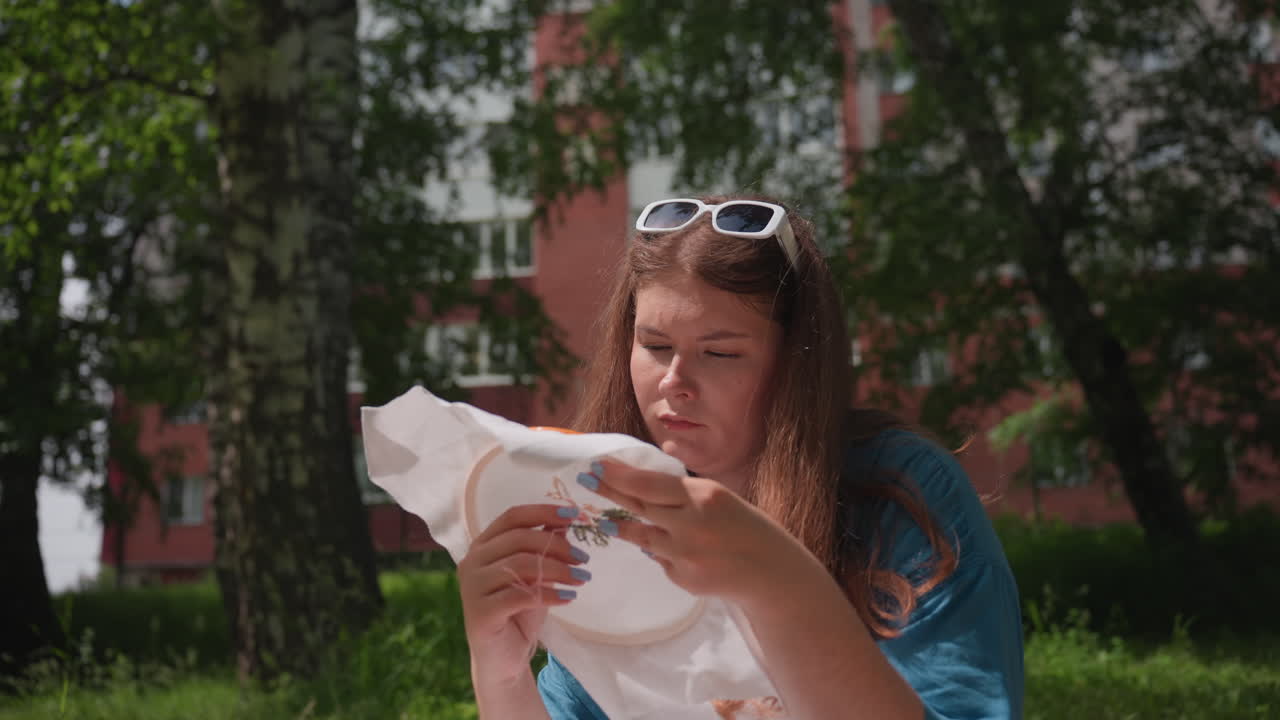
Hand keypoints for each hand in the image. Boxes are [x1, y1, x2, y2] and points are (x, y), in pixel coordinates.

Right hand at [457, 504, 590, 687]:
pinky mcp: (479, 613)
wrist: (504, 659)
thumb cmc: (519, 613)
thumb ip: (544, 546)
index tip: (575, 515)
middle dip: (558, 546)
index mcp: (482, 546)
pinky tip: (568, 598)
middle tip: (584, 559)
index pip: (512, 517)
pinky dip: (549, 594)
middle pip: (519, 538)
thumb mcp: (536, 574)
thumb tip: (565, 519)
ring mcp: (471, 587)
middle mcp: (471, 561)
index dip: (544, 511)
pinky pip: (519, 595)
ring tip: (581, 579)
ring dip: (558, 570)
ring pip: (520, 565)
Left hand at [582, 460, 807, 603]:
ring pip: (643, 537)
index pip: (650, 484)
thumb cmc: (743, 527)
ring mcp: (685, 554)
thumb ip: (682, 497)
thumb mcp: (718, 499)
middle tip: (587, 480)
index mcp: (704, 496)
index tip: (597, 466)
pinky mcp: (683, 578)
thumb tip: (637, 493)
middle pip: (639, 507)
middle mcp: (692, 523)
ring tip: (610, 521)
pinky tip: (688, 553)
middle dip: (610, 493)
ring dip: (628, 527)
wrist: (770, 572)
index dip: (620, 475)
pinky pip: (661, 560)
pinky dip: (666, 553)